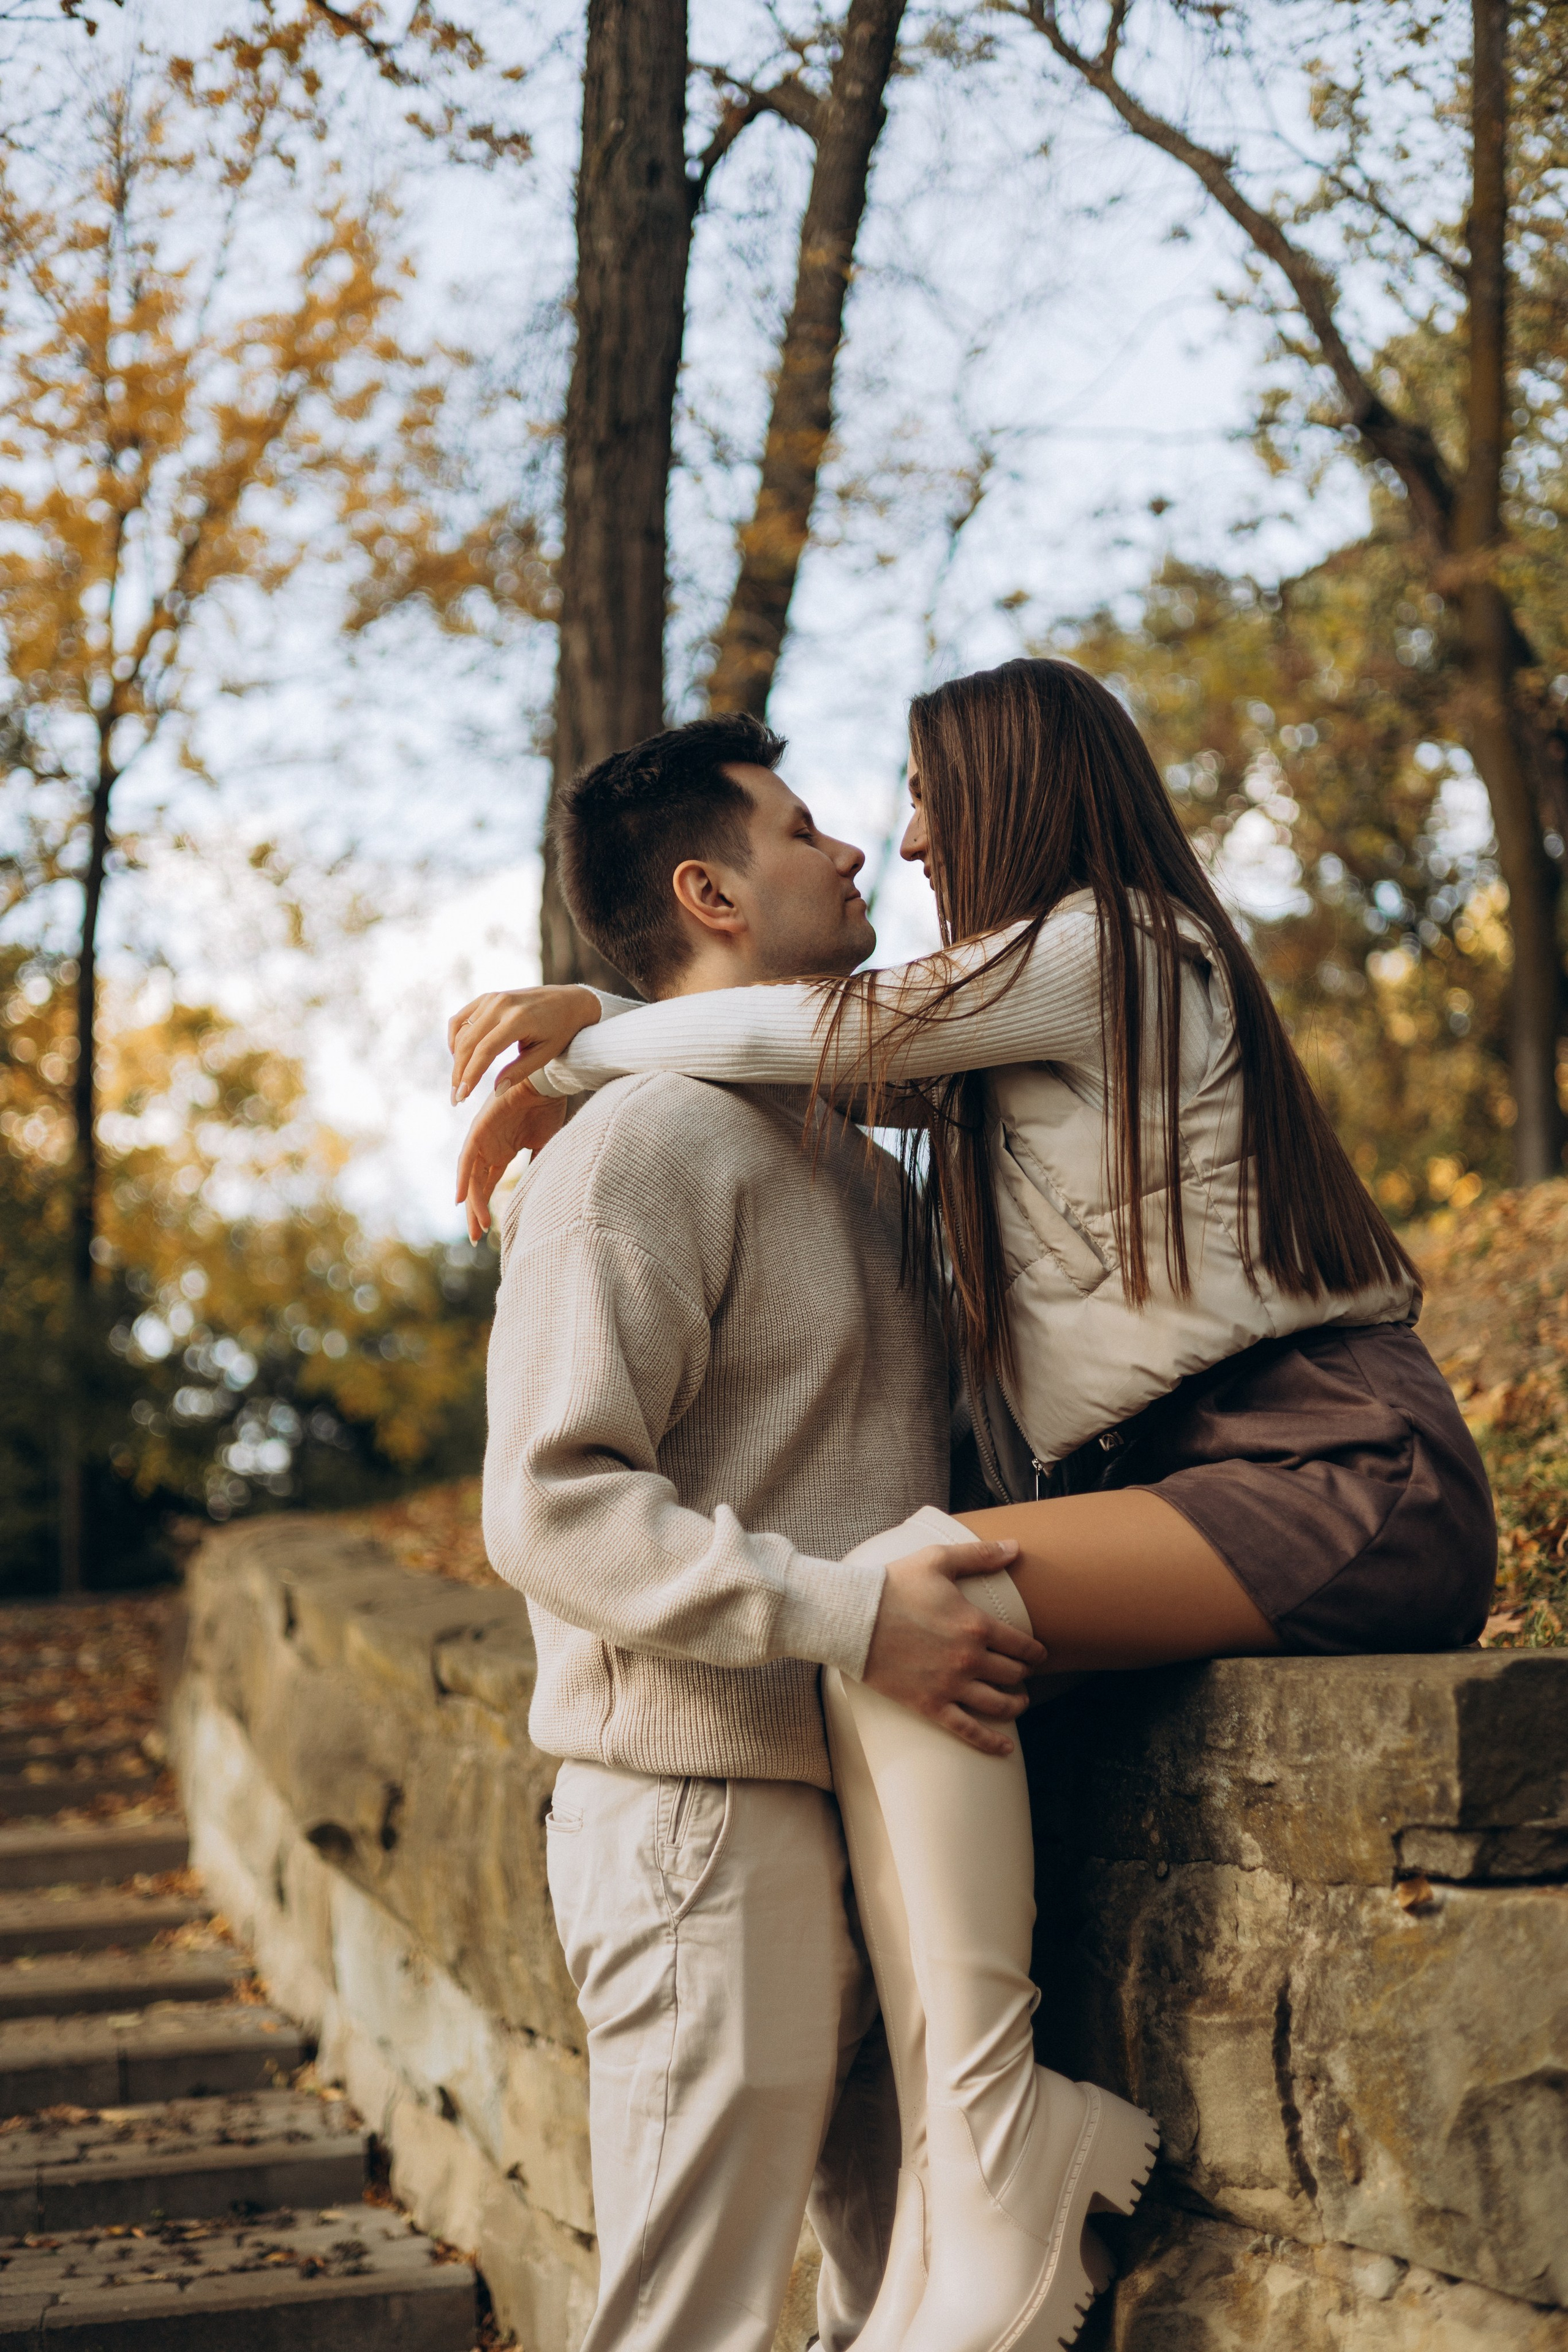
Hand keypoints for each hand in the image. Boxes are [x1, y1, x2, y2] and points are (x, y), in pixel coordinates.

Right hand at [448, 985, 603, 1103]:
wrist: (570, 1001)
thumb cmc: (561, 1031)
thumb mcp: (546, 1054)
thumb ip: (520, 1071)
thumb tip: (496, 1090)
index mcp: (518, 1019)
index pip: (485, 1050)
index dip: (471, 1074)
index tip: (462, 1096)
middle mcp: (501, 1005)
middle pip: (468, 1042)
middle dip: (459, 1072)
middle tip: (456, 1097)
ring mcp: (492, 998)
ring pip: (461, 1031)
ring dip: (456, 1058)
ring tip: (459, 1081)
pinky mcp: (487, 997)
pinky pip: (461, 1018)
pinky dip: (456, 1038)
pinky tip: (458, 1056)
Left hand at [456, 1065, 567, 1241]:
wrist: (548, 1082)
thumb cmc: (548, 1107)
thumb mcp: (546, 1145)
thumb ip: (539, 1165)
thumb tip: (542, 1191)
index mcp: (502, 1150)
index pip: (490, 1184)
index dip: (487, 1206)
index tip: (487, 1230)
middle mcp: (488, 1146)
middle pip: (477, 1184)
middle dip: (475, 1211)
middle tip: (475, 1236)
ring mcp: (482, 1138)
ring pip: (471, 1176)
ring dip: (472, 1201)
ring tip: (475, 1225)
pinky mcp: (480, 1129)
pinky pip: (467, 1158)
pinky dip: (463, 1178)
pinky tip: (462, 1199)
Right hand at [861, 1539, 1044, 1756]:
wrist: (852, 1618)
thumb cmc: (893, 1585)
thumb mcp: (938, 1560)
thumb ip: (980, 1555)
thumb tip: (1015, 1547)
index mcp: (976, 1624)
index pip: (1021, 1645)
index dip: (1035, 1651)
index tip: (1038, 1654)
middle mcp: (970, 1659)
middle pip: (1013, 1674)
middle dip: (1023, 1674)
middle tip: (1023, 1673)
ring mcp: (951, 1685)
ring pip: (998, 1705)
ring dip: (1016, 1705)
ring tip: (1019, 1702)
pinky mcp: (930, 1705)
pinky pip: (968, 1730)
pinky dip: (990, 1743)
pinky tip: (1005, 1749)